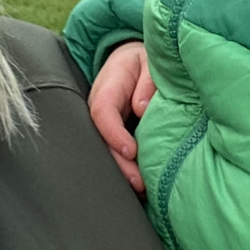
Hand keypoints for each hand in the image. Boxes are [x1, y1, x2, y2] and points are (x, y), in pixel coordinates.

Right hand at [87, 41, 153, 193]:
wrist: (135, 63)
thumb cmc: (144, 62)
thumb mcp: (149, 61)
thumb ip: (148, 82)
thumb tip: (142, 108)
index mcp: (107, 87)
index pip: (102, 111)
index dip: (113, 133)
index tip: (131, 151)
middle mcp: (100, 108)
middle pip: (100, 139)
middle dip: (118, 163)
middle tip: (139, 182)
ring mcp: (104, 124)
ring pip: (105, 150)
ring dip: (122, 171)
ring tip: (142, 189)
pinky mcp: (112, 135)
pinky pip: (114, 153)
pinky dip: (126, 169)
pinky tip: (141, 186)